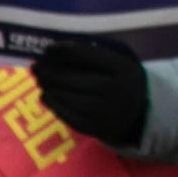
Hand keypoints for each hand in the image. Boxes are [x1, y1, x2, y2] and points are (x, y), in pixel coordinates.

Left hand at [30, 34, 153, 152]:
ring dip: (49, 87)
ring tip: (40, 80)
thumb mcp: (117, 63)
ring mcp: (103, 112)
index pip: (87, 55)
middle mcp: (112, 90)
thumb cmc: (122, 81)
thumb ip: (91, 56)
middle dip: (49, 71)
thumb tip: (54, 51)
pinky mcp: (94, 128)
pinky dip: (53, 104)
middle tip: (36, 67)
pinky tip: (46, 96)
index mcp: (121, 68)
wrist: (141, 113)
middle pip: (72, 78)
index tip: (48, 48)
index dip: (64, 51)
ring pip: (66, 97)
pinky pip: (67, 115)